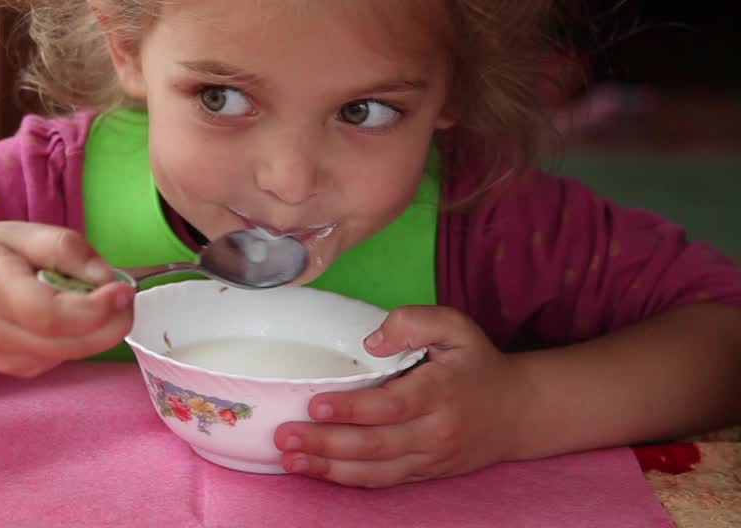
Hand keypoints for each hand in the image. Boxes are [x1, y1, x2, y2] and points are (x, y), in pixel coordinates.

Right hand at [0, 222, 134, 377]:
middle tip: (125, 295)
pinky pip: (64, 358)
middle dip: (112, 322)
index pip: (47, 313)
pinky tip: (68, 315)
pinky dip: (78, 338)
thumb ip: (65, 247)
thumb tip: (108, 276)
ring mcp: (3, 358)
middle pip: (68, 344)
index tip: (123, 289)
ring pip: (72, 354)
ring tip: (94, 298)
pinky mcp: (15, 370)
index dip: (93, 308)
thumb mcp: (19, 233)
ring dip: (99, 330)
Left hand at [273, 305, 529, 486]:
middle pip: (375, 444)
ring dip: (328, 468)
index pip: (391, 406)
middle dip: (325, 443)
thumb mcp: (455, 326)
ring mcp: (429, 457)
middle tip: (284, 436)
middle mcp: (435, 431)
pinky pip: (382, 481)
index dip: (351, 409)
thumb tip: (373, 340)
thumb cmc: (476, 363)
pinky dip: (347, 479)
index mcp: (440, 392)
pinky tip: (316, 470)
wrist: (519, 411)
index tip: (315, 404)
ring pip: (375, 471)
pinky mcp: (424, 473)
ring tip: (289, 459)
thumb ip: (414, 321)